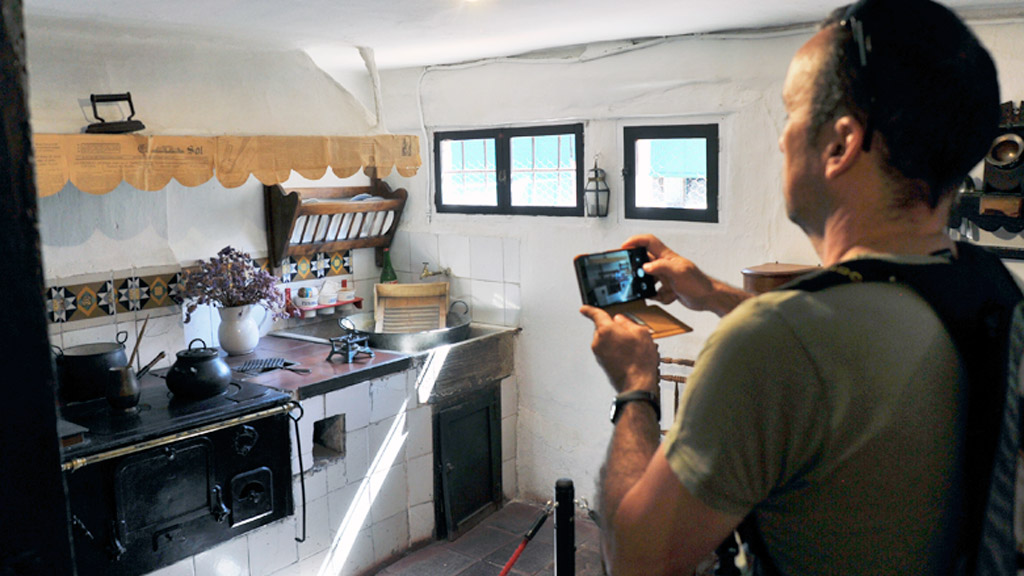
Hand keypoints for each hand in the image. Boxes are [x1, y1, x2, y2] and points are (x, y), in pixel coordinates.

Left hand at [580, 305, 659, 392]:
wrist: (636, 383)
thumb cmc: (639, 360)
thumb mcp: (641, 333)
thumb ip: (628, 322)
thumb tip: (620, 320)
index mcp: (606, 330)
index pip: (595, 314)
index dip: (589, 310)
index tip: (584, 309)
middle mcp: (598, 341)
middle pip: (604, 328)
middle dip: (614, 329)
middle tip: (629, 335)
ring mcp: (599, 353)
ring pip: (606, 340)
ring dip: (615, 341)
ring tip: (631, 349)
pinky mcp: (602, 362)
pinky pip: (607, 350)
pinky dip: (615, 350)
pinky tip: (628, 356)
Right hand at [622, 234, 750, 316]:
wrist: (708, 298)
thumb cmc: (699, 284)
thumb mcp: (679, 273)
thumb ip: (661, 267)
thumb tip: (645, 266)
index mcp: (667, 257)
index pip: (648, 241)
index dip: (635, 241)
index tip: (624, 247)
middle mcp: (664, 265)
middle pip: (643, 261)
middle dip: (638, 270)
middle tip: (633, 276)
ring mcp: (665, 276)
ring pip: (648, 279)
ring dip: (649, 287)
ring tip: (656, 291)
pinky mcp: (667, 287)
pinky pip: (654, 291)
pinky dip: (658, 296)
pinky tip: (668, 297)